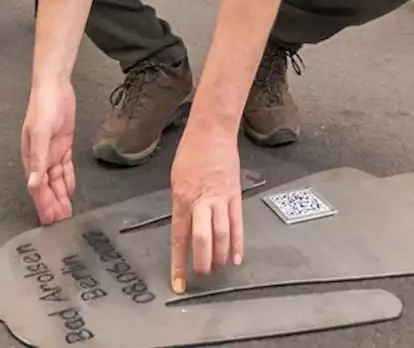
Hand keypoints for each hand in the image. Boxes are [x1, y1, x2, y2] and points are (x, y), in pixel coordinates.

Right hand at [21, 81, 77, 224]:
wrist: (54, 86)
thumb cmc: (43, 106)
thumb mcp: (41, 134)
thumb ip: (38, 160)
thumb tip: (33, 184)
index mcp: (31, 157)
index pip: (37, 187)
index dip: (43, 205)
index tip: (48, 221)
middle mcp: (40, 158)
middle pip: (46, 187)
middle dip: (52, 205)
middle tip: (60, 223)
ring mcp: (52, 152)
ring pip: (56, 180)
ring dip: (60, 196)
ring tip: (66, 213)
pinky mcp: (63, 145)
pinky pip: (65, 168)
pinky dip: (67, 180)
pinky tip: (69, 191)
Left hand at [168, 122, 243, 293]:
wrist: (212, 132)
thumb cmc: (191, 152)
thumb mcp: (176, 180)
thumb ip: (181, 204)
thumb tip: (186, 225)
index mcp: (182, 199)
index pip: (180, 238)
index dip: (179, 262)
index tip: (178, 281)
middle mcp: (202, 202)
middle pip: (203, 238)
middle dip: (202, 261)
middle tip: (201, 274)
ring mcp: (221, 199)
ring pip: (222, 234)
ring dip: (219, 255)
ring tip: (216, 268)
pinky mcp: (235, 196)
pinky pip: (237, 224)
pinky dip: (237, 243)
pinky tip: (235, 257)